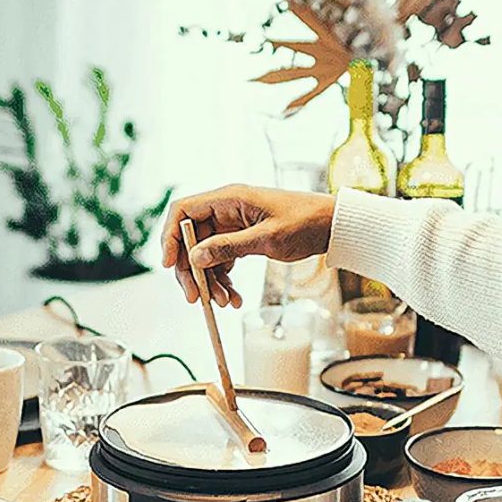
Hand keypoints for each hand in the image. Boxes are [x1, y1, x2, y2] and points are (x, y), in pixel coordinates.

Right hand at [161, 186, 334, 308]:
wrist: (333, 226)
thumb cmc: (305, 223)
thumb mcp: (267, 238)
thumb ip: (229, 247)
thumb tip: (194, 258)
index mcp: (229, 198)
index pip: (182, 211)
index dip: (170, 237)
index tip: (169, 265)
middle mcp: (226, 209)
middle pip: (190, 239)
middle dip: (191, 270)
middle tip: (196, 299)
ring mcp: (233, 225)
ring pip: (205, 255)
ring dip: (210, 281)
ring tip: (224, 303)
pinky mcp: (242, 239)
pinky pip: (222, 260)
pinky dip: (224, 281)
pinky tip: (234, 298)